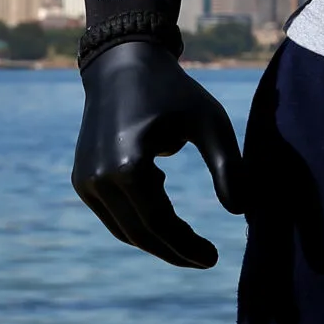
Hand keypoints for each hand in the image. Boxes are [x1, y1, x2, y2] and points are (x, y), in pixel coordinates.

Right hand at [72, 39, 244, 266]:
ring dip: (157, 242)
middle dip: (174, 251)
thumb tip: (241, 212)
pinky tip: (165, 215)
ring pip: (125, 230)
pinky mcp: (82, 179)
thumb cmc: (173, 91)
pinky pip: (113, 215)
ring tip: (189, 243)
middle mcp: (100, 178)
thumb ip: (228, 166)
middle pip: (141, 234)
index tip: (213, 257)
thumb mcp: (209, 121)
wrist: (122, 64)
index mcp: (129, 165)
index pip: (161, 223)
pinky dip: (139, 223)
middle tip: (205, 259)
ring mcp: (86, 181)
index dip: (187, 246)